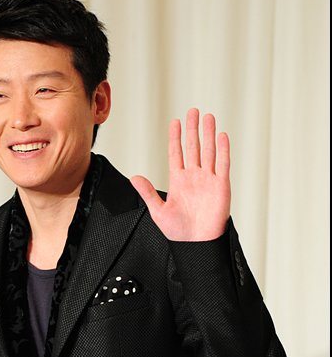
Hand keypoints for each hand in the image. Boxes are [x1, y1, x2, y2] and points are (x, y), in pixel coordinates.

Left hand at [130, 108, 230, 240]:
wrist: (196, 244)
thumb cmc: (178, 232)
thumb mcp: (158, 211)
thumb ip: (148, 192)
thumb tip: (134, 177)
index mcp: (178, 181)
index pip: (177, 153)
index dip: (176, 137)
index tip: (175, 122)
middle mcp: (194, 177)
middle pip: (193, 147)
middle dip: (192, 129)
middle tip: (192, 111)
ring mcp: (208, 180)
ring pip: (209, 151)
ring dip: (208, 134)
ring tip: (207, 117)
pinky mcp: (221, 186)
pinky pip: (222, 164)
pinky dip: (222, 150)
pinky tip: (220, 136)